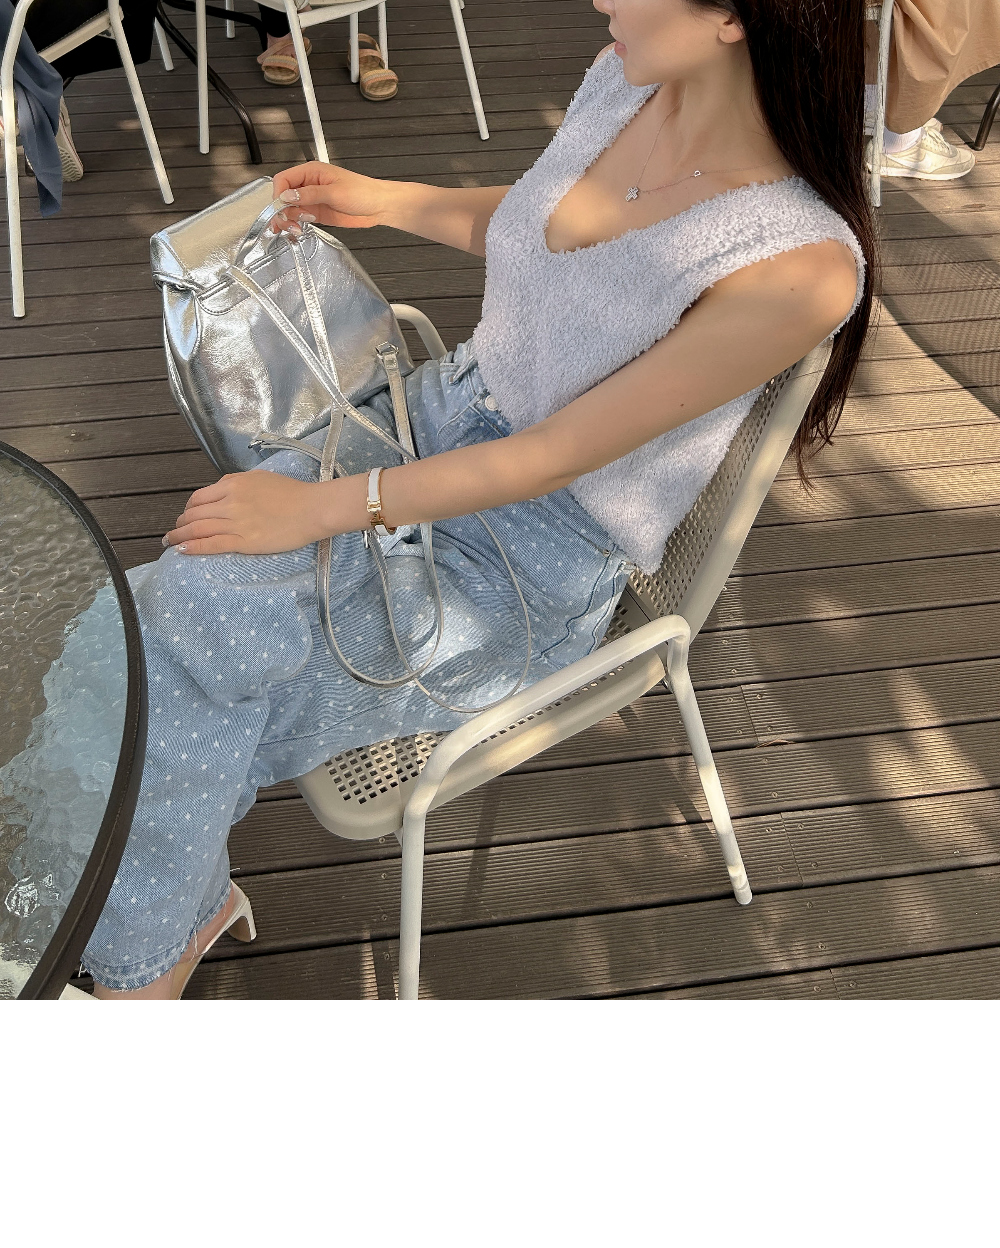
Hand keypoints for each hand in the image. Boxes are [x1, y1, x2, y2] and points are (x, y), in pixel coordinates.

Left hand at [164, 471, 340, 556]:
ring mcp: (237, 523)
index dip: (187, 509)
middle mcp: (230, 502)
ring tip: (170, 543)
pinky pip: (212, 544)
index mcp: (232, 484)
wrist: (313, 509)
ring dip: (179, 537)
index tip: (185, 517)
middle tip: (173, 533)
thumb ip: (236, 483)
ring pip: (198, 529)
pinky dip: (194, 547)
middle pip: (194, 514)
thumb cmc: (292, 493)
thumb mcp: (259, 478)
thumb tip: (219, 489)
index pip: (198, 498)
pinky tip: (183, 550)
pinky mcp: (245, 541)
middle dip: (180, 525)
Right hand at [270, 161, 394, 233]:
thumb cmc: (363, 192)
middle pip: (283, 196)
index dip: (278, 194)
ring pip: (289, 208)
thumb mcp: (334, 192)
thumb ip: (309, 194)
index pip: (283, 180)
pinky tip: (296, 230)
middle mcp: (309, 185)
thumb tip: (287, 195)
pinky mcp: (317, 212)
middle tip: (286, 224)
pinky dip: (294, 224)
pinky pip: (299, 218)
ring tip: (294, 229)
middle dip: (280, 210)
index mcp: (311, 172)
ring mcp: (312, 199)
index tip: (280, 208)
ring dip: (287, 220)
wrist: (378, 206)